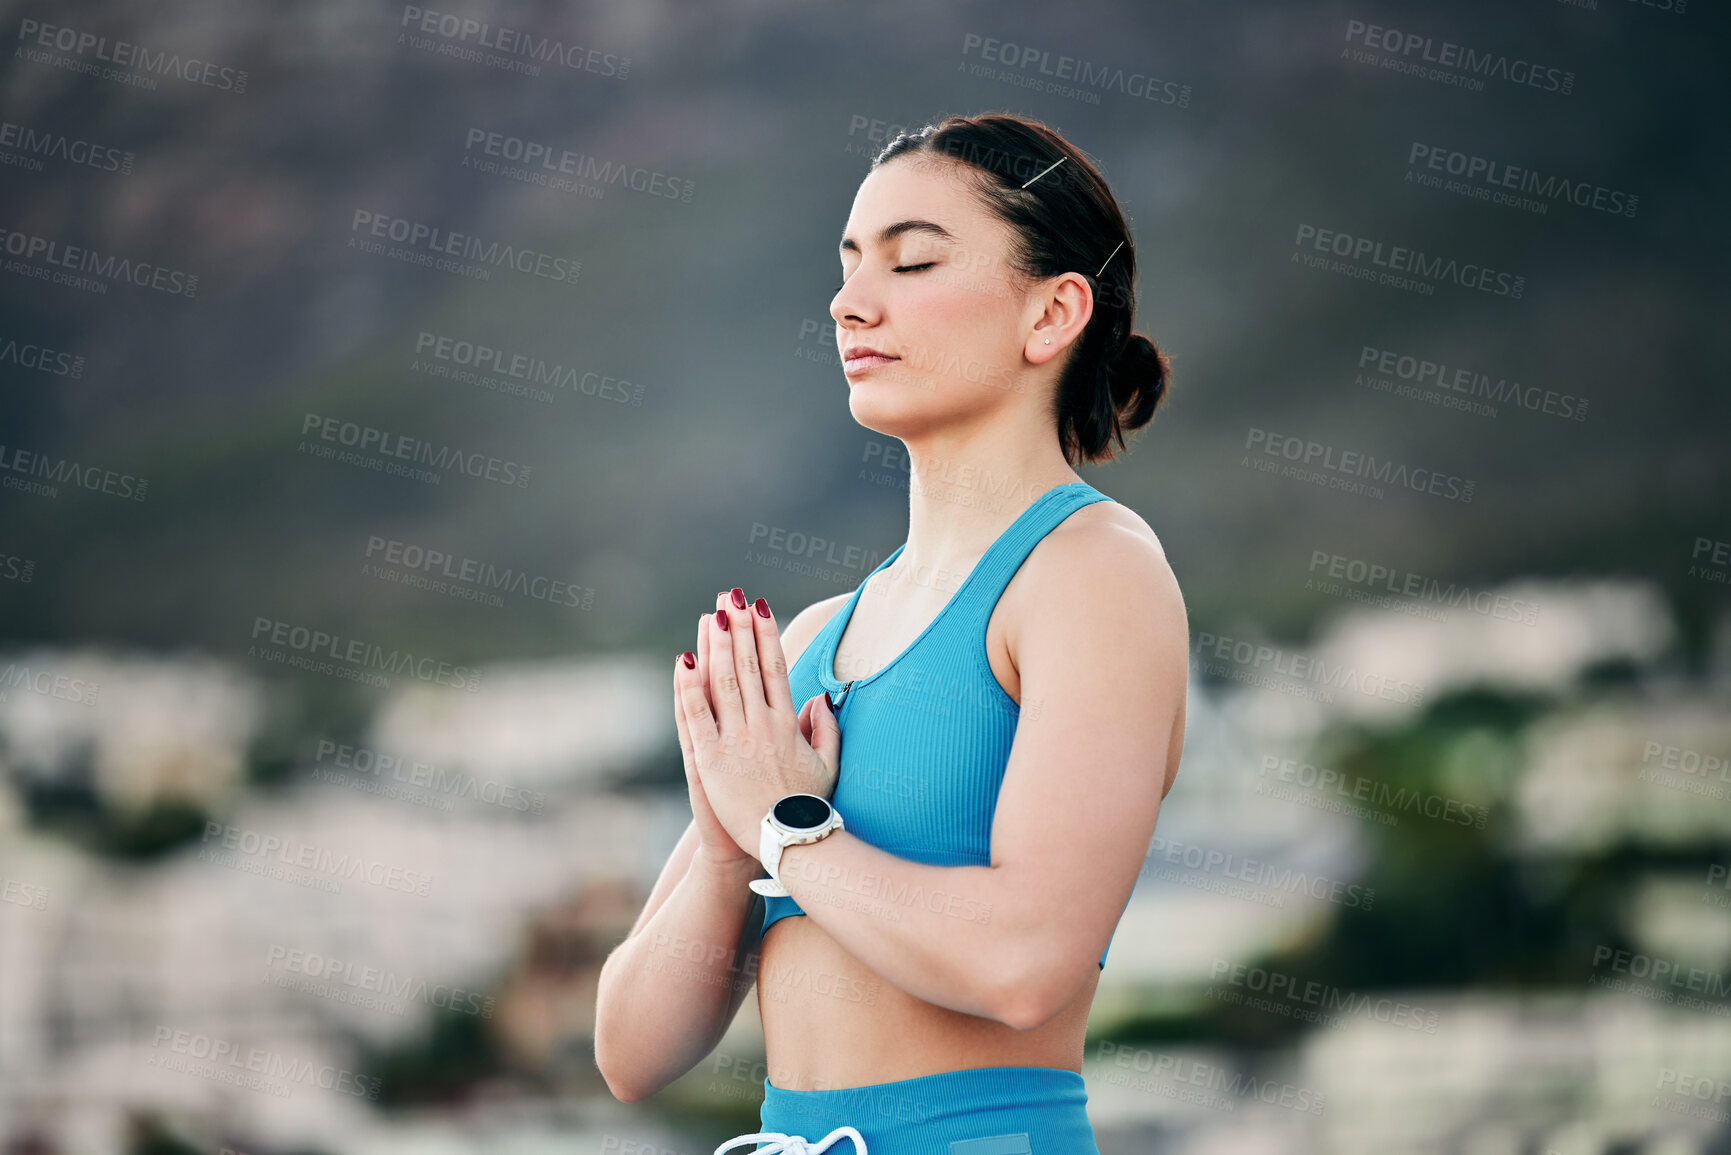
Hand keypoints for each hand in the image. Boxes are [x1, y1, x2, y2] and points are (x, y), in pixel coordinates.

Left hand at [674, 588, 840, 862]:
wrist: (784, 845)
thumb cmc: (807, 810)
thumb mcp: (828, 766)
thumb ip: (827, 729)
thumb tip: (821, 698)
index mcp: (788, 724)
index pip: (775, 667)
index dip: (766, 634)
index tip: (759, 607)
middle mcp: (762, 726)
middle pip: (748, 666)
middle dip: (739, 628)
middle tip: (731, 596)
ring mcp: (736, 741)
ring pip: (723, 682)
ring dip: (716, 646)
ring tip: (711, 615)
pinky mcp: (711, 760)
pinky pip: (696, 716)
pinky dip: (689, 687)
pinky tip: (684, 661)